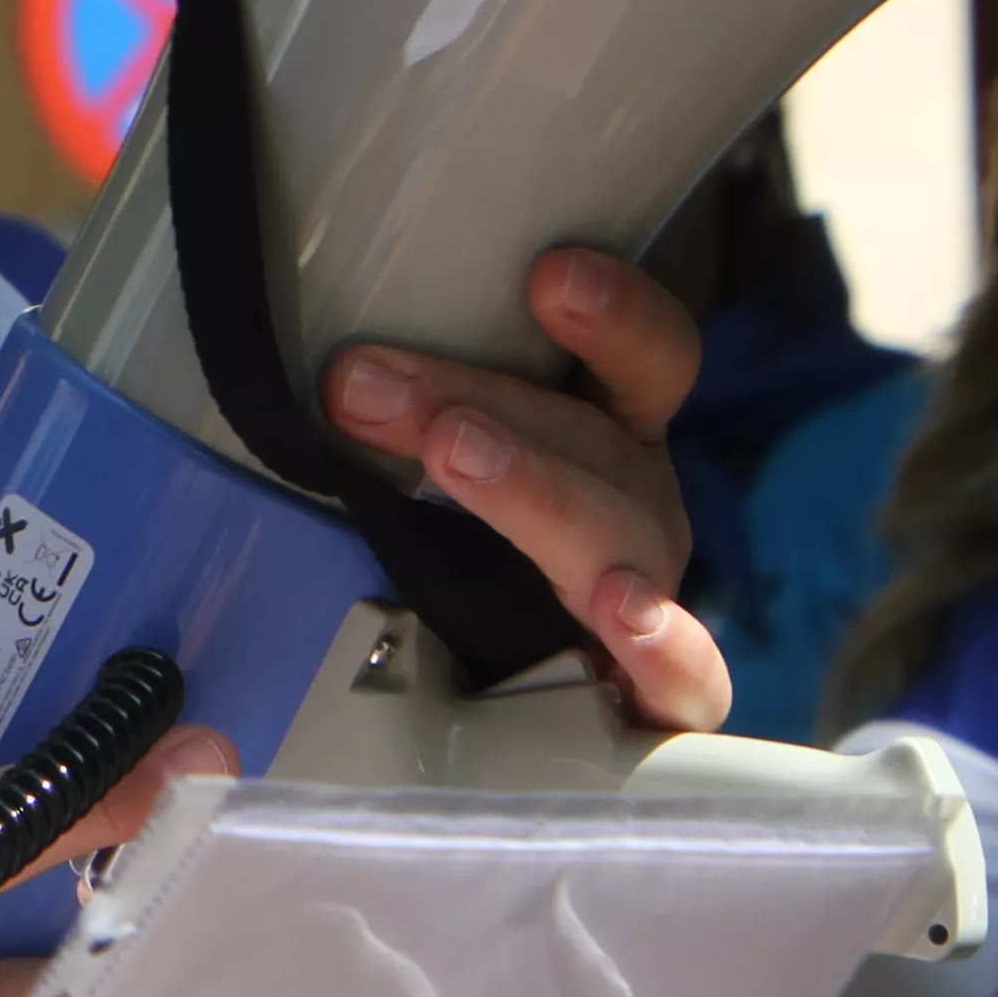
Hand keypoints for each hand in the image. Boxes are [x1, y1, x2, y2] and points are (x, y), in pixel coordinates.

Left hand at [320, 244, 731, 730]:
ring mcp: (651, 600)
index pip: (643, 359)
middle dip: (480, 399)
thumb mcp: (417, 472)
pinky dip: (663, 646)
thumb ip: (386, 418)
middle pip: (596, 441)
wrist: (485, 720)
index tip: (546, 276)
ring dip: (531, 490)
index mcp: (600, 440)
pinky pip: (685, 680)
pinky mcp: (656, 700)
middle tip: (367, 383)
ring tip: (455, 454)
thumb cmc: (450, 563)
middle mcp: (635, 510)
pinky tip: (621, 614)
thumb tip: (312, 374)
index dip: (613, 314)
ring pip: (617, 538)